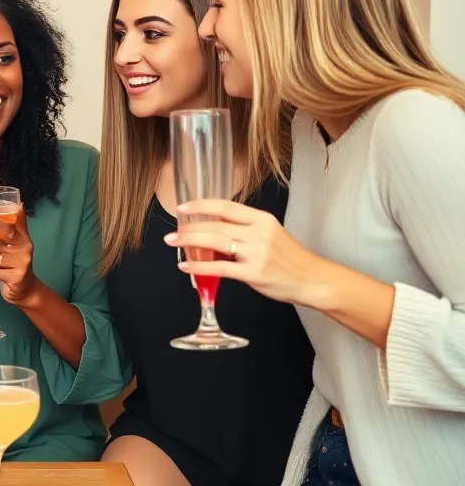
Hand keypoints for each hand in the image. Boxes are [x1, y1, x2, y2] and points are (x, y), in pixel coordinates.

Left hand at [165, 199, 327, 305]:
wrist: (313, 279)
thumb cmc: (290, 258)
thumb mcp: (271, 234)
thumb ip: (245, 229)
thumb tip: (214, 228)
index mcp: (262, 219)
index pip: (226, 207)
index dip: (202, 205)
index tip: (183, 207)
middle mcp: (259, 233)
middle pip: (216, 225)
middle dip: (189, 228)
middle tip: (172, 232)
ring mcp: (256, 253)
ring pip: (215, 243)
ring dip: (190, 242)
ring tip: (174, 243)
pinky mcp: (254, 274)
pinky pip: (220, 268)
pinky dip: (200, 267)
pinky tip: (186, 266)